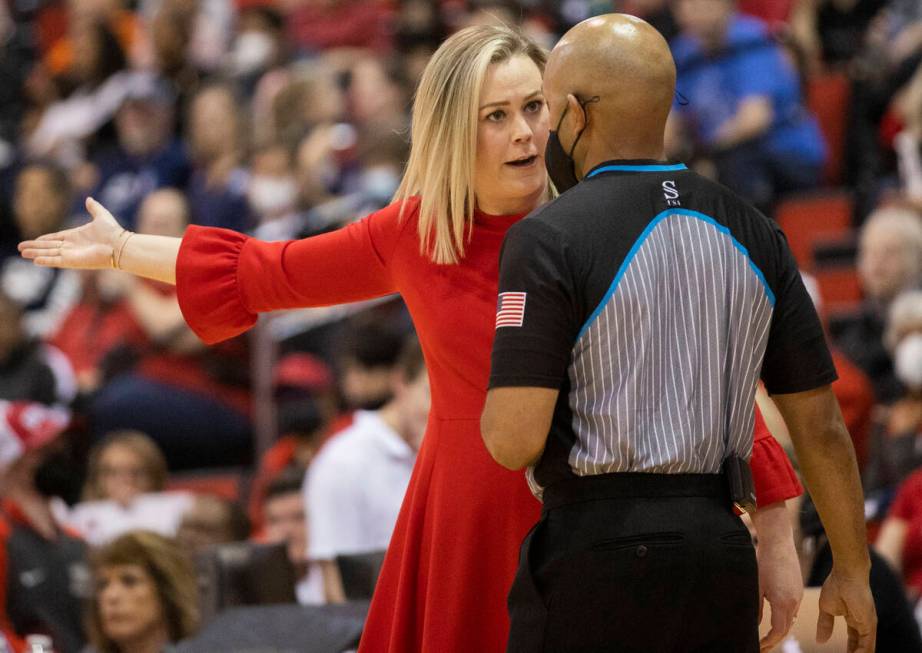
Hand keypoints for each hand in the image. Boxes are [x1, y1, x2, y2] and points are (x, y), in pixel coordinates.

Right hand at [18, 197, 123, 269]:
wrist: (120, 245)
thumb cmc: (113, 232)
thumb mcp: (102, 215)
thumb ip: (94, 208)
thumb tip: (89, 199)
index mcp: (76, 236)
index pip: (56, 238)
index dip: (45, 239)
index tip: (35, 240)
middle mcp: (72, 246)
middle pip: (49, 247)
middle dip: (35, 247)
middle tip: (21, 248)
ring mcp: (72, 254)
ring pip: (49, 254)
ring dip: (36, 254)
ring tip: (22, 254)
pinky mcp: (73, 261)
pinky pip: (56, 261)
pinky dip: (46, 261)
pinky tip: (35, 261)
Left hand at [756, 523, 803, 650]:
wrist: (778, 541)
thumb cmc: (764, 562)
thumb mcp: (756, 586)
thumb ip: (756, 608)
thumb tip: (754, 624)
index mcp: (784, 603)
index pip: (778, 632)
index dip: (768, 642)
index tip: (759, 646)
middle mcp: (794, 601)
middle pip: (786, 628)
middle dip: (774, 640)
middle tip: (762, 646)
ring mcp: (798, 594)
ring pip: (791, 619)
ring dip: (780, 629)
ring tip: (768, 636)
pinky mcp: (797, 587)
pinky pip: (793, 609)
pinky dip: (785, 617)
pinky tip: (776, 617)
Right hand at [817, 568, 875, 652]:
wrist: (846, 573)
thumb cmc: (836, 585)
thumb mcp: (826, 608)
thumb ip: (825, 625)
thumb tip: (820, 640)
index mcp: (855, 620)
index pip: (854, 641)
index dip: (848, 651)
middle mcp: (864, 624)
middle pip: (861, 647)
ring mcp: (868, 625)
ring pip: (865, 649)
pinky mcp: (869, 624)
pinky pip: (867, 646)